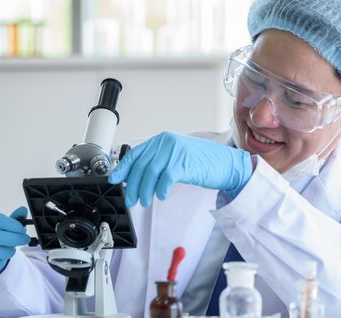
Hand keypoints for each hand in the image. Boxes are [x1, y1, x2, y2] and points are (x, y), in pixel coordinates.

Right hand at [0, 207, 30, 277]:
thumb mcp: (4, 222)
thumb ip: (15, 218)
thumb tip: (23, 210)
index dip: (8, 223)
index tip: (21, 228)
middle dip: (11, 238)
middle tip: (25, 239)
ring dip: (6, 251)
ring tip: (13, 249)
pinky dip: (0, 262)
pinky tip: (4, 257)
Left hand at [108, 132, 251, 206]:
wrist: (226, 163)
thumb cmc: (202, 161)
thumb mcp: (176, 156)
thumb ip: (158, 161)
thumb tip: (137, 177)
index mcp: (162, 140)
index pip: (136, 154)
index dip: (122, 168)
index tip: (114, 180)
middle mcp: (166, 143)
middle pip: (141, 166)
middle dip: (132, 185)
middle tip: (130, 198)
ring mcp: (175, 152)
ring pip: (150, 173)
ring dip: (144, 190)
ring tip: (144, 201)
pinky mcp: (184, 163)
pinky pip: (165, 179)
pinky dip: (160, 189)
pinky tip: (161, 196)